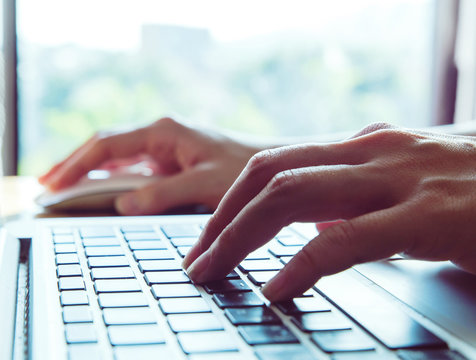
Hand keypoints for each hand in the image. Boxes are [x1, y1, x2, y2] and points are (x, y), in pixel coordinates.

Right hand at [39, 118, 261, 214]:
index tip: (54, 183)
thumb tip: (123, 204)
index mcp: (163, 132)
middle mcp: (159, 136)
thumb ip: (163, 193)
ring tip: (62, 189)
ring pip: (115, 158)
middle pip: (104, 148)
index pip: (107, 145)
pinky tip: (98, 192)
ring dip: (89, 173)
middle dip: (74, 165)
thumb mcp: (204, 183)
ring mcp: (163, 149)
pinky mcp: (169, 163)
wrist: (271, 166)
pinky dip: (111, 181)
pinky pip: (131, 170)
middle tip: (46, 185)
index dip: (76, 165)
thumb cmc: (244, 169)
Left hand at [182, 123, 475, 300]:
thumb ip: (359, 198)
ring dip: (239, 236)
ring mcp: (399, 180)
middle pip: (268, 176)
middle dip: (220, 219)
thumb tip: (314, 227)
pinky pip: (346, 241)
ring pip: (291, 196)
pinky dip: (302, 265)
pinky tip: (277, 289)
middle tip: (194, 260)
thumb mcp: (408, 184)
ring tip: (210, 271)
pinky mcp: (430, 217)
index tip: (207, 238)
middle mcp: (372, 152)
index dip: (230, 202)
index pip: (274, 164)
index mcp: (364, 147)